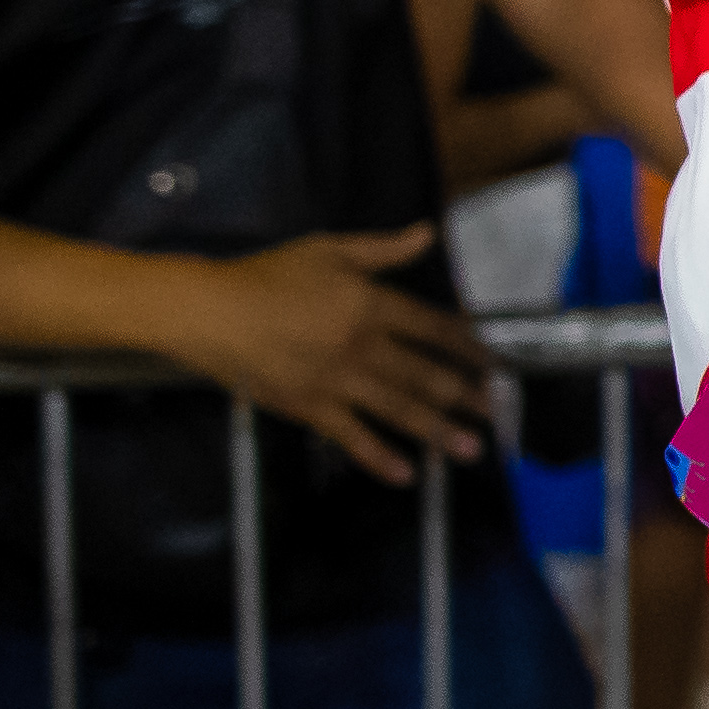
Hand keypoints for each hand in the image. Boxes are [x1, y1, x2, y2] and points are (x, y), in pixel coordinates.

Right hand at [172, 220, 492, 483]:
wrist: (211, 311)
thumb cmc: (269, 275)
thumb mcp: (330, 250)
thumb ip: (384, 249)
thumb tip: (429, 233)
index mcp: (371, 304)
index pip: (433, 327)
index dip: (467, 345)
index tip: (493, 362)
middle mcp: (363, 346)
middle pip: (425, 373)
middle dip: (465, 394)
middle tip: (497, 412)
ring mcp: (338, 381)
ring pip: (398, 409)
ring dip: (437, 430)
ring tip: (471, 449)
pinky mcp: (310, 408)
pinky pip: (352, 437)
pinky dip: (380, 457)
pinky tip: (407, 474)